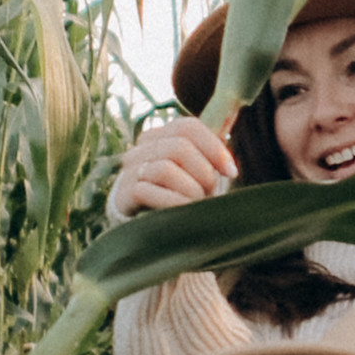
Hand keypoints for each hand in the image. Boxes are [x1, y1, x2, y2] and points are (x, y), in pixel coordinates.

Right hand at [108, 116, 237, 221]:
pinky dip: (173, 202)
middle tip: (209, 194)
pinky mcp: (123, 194)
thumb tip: (230, 154)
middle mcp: (140, 149)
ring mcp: (129, 171)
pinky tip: (184, 212)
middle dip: (203, 172)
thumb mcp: (193, 174)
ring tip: (196, 205)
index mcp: (158, 137)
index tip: (231, 172)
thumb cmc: (176, 198)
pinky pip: (148, 191)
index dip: (214, 147)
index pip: (188, 127)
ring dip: (190, 190)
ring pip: (165, 168)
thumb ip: (208, 158)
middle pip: (180, 146)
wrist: (143, 227)